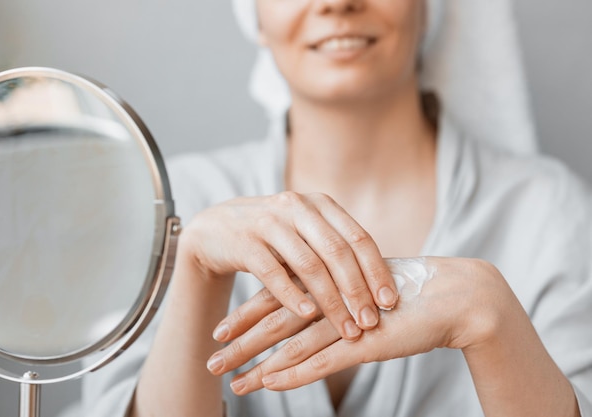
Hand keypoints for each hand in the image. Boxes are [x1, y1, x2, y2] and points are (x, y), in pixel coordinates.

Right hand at [183, 191, 398, 340]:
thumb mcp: (305, 231)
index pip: (358, 238)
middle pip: (337, 252)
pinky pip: (273, 273)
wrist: (216, 228)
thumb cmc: (272, 236)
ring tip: (346, 328)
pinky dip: (292, 295)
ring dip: (331, 301)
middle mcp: (297, 207)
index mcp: (320, 204)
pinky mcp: (245, 242)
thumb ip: (336, 246)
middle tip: (371, 321)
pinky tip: (307, 315)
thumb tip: (380, 281)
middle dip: (357, 290)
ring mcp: (269, 223)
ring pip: (309, 265)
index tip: (391, 302)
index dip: (377, 270)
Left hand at [208, 257, 516, 393]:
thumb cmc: (408, 294)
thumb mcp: (362, 291)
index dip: (245, 315)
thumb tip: (312, 306)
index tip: (218, 332)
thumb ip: (336, 296)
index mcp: (328, 279)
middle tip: (210, 360)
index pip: (276, 297)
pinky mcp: (366, 341)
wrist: (454, 295)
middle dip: (239, 342)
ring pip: (290, 343)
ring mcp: (346, 319)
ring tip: (229, 381)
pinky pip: (322, 360)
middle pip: (274, 320)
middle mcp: (331, 297)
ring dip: (257, 363)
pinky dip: (293, 372)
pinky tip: (269, 382)